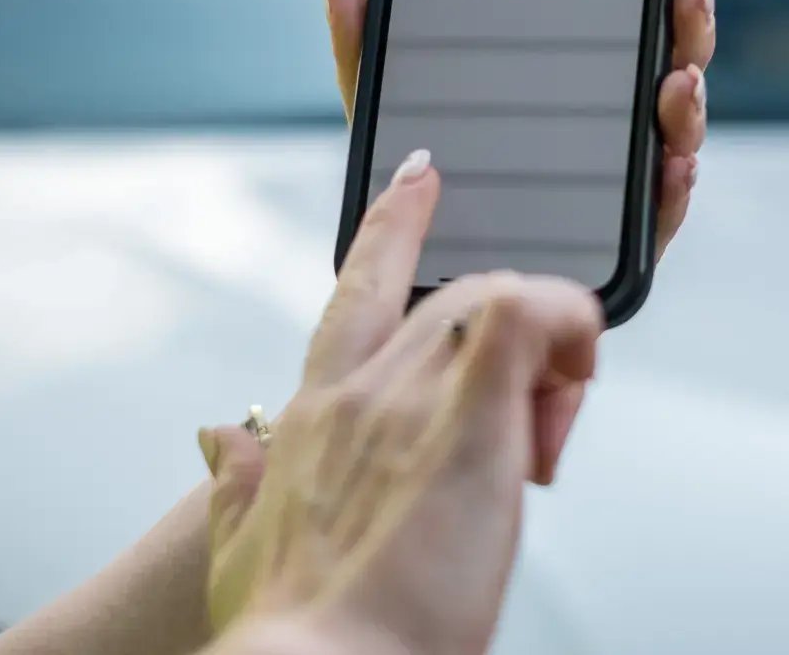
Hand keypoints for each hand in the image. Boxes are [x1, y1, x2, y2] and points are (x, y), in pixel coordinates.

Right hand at [198, 152, 601, 651]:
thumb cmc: (292, 626)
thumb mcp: (239, 545)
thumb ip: (231, 484)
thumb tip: (214, 439)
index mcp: (318, 413)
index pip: (357, 291)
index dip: (391, 226)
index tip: (419, 178)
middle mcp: (364, 387)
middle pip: (449, 293)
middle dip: (501, 321)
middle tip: (535, 397)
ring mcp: (413, 391)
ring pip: (493, 295)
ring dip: (540, 345)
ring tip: (549, 424)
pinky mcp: (470, 413)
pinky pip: (528, 313)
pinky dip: (567, 325)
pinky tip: (574, 375)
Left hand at [323, 0, 715, 256]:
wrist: (414, 292)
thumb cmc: (412, 193)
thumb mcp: (391, 119)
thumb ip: (369, 56)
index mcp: (561, 93)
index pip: (620, 39)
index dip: (652, 6)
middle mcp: (599, 137)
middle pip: (658, 80)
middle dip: (683, 37)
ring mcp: (612, 191)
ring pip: (669, 143)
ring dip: (685, 111)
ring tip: (678, 82)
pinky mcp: (612, 250)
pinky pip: (653, 221)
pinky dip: (671, 193)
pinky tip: (674, 166)